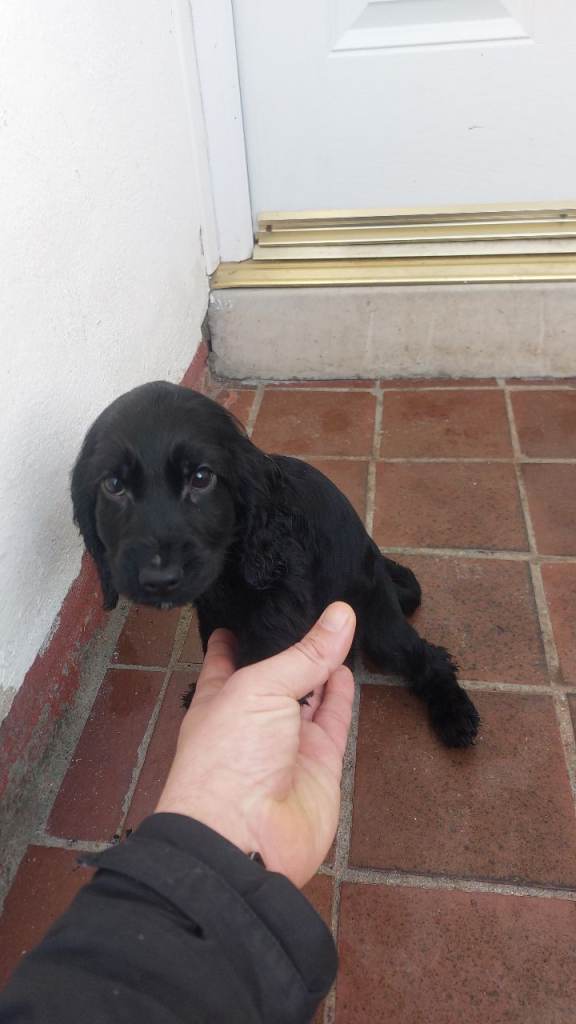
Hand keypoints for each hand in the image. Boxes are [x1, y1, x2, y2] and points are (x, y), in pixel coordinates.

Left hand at [155, 603, 355, 886]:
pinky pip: (333, 720)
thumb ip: (305, 654)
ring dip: (322, 664)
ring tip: (338, 625)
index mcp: (220, 697)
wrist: (245, 839)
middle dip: (290, 646)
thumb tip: (343, 612)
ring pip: (310, 693)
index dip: (240, 631)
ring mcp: (288, 741)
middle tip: (313, 603)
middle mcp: (253, 717)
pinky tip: (346, 665)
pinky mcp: (320, 763)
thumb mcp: (259, 689)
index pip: (227, 656)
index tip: (255, 602)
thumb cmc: (228, 756)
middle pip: (276, 673)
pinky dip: (341, 694)